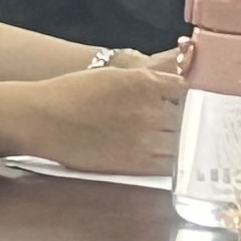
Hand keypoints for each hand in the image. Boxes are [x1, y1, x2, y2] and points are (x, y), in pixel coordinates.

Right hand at [32, 56, 183, 174]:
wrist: (41, 119)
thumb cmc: (70, 94)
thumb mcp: (113, 75)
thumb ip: (146, 81)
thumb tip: (174, 87)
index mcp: (145, 82)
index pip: (187, 89)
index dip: (195, 97)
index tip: (197, 102)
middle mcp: (150, 109)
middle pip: (192, 117)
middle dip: (195, 120)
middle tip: (199, 126)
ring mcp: (145, 138)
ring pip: (186, 142)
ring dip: (190, 143)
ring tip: (190, 145)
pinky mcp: (136, 162)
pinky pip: (170, 164)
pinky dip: (178, 161)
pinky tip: (177, 159)